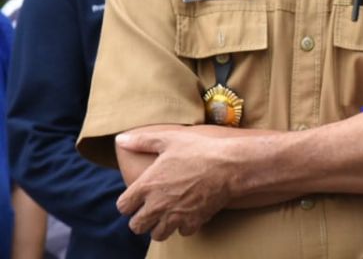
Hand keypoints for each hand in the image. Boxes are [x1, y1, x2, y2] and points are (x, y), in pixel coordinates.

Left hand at [116, 129, 235, 240]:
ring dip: (161, 226)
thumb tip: (120, 139)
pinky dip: (184, 226)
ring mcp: (175, 215)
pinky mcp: (193, 221)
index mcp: (147, 186)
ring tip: (169, 215)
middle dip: (142, 219)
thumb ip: (142, 141)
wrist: (230, 164)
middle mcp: (157, 205)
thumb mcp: (170, 139)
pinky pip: (182, 233)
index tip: (138, 198)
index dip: (129, 203)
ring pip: (157, 234)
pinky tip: (189, 214)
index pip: (123, 207)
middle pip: (137, 226)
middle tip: (152, 210)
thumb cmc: (199, 150)